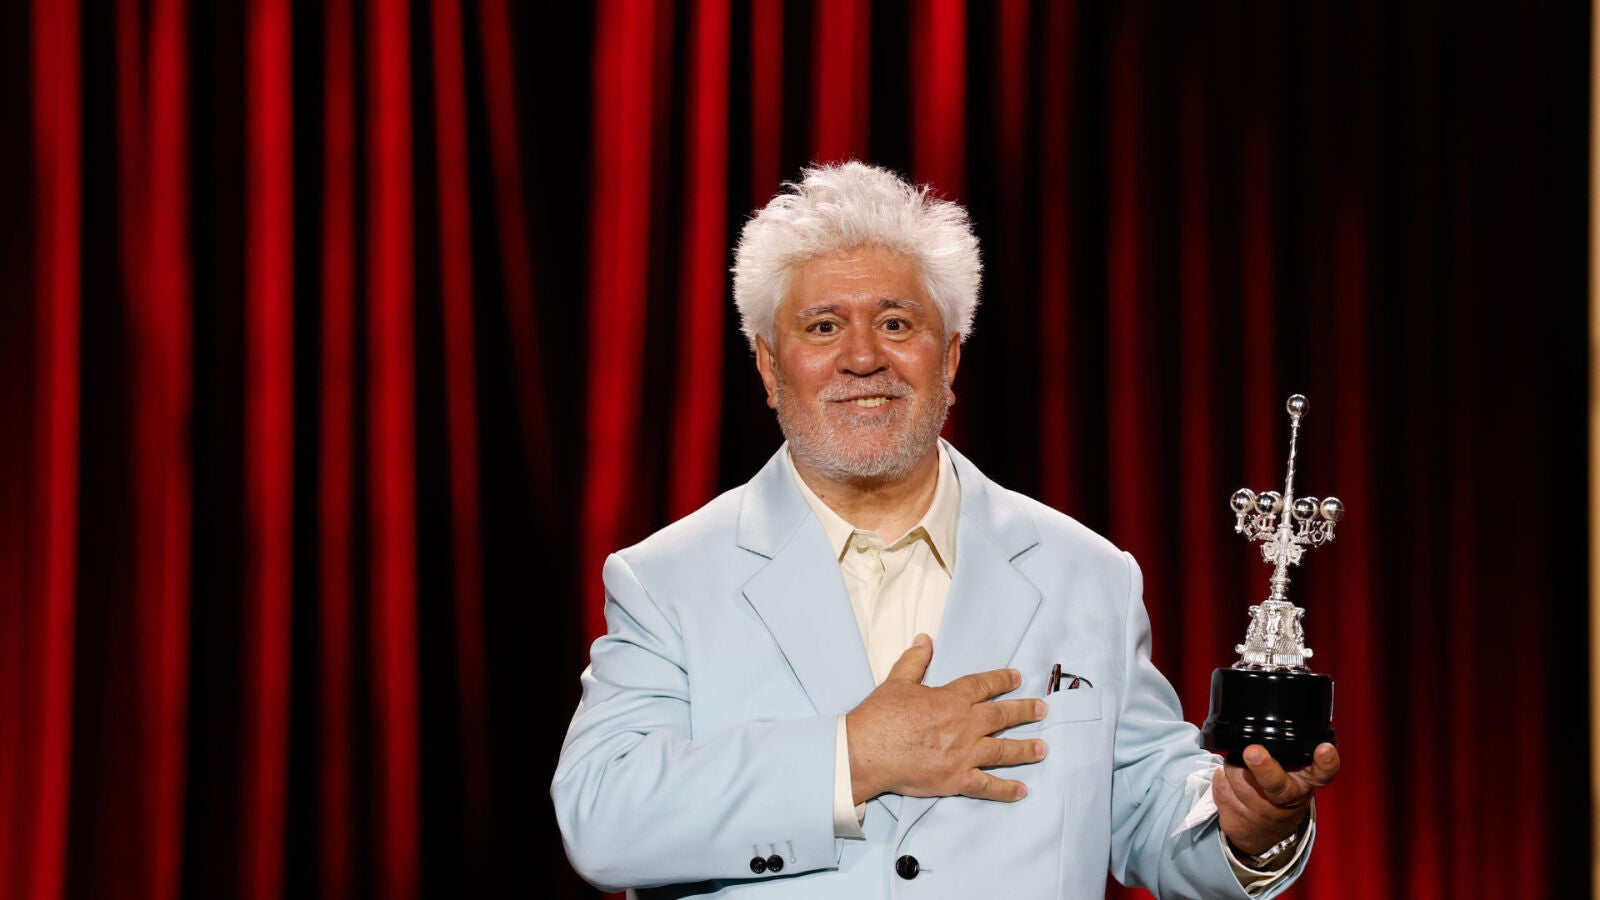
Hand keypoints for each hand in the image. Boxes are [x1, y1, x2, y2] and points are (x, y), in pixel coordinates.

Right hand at [845, 634, 1047, 804]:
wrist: (868, 751)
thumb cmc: (881, 716)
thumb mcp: (897, 680)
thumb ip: (915, 660)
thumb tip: (925, 639)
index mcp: (952, 699)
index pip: (983, 685)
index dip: (1002, 679)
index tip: (1017, 678)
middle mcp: (965, 725)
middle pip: (1002, 716)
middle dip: (1025, 711)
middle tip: (1042, 709)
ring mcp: (964, 754)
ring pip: (1003, 751)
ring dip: (1025, 749)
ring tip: (1042, 748)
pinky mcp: (957, 779)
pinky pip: (987, 786)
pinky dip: (1005, 790)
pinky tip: (1021, 791)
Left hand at [1214, 743, 1340, 855]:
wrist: (1264, 832)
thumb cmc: (1279, 788)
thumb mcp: (1292, 772)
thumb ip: (1286, 752)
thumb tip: (1259, 729)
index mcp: (1307, 782)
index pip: (1323, 772)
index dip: (1326, 762)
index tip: (1325, 749)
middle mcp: (1289, 800)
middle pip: (1276, 784)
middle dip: (1263, 768)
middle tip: (1253, 752)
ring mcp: (1262, 814)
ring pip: (1237, 777)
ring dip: (1233, 766)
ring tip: (1241, 767)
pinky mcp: (1238, 821)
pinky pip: (1221, 787)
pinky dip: (1222, 778)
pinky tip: (1231, 783)